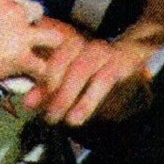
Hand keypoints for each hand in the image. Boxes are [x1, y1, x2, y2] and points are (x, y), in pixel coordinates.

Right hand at [0, 0, 61, 85]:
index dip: (13, 4)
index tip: (6, 14)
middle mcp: (14, 11)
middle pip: (36, 11)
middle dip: (31, 21)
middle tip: (20, 33)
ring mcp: (20, 35)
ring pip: (52, 37)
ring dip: (46, 44)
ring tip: (39, 52)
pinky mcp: (20, 59)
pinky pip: (42, 66)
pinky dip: (40, 72)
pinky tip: (36, 76)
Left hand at [24, 33, 153, 125]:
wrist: (136, 58)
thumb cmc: (97, 75)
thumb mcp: (71, 84)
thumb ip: (49, 90)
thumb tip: (28, 103)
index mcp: (71, 46)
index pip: (50, 57)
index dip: (40, 80)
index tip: (30, 105)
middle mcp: (85, 45)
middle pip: (63, 61)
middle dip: (52, 90)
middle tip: (48, 116)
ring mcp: (104, 52)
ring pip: (81, 69)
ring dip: (67, 96)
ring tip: (59, 119)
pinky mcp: (121, 63)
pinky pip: (103, 80)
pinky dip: (87, 101)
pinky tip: (77, 118)